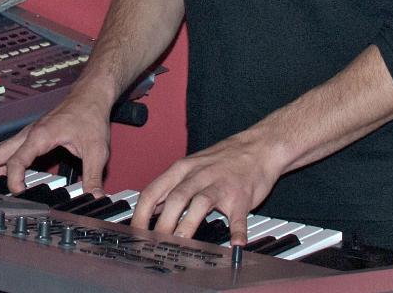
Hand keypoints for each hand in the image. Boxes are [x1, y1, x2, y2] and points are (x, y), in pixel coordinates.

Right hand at [0, 96, 111, 194]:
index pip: (19, 159)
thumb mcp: (97, 149)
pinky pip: (10, 149)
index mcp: (41, 135)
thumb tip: (93, 198)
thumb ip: (93, 175)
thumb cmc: (90, 116)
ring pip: (1, 150)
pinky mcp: (33, 136)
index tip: (18, 192)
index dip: (15, 178)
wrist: (90, 95)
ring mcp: (29, 134)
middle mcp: (30, 133)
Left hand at [131, 130, 284, 244]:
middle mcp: (198, 176)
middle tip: (154, 243)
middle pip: (175, 199)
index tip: (134, 231)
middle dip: (162, 223)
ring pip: (200, 204)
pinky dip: (237, 231)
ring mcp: (220, 186)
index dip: (140, 213)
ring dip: (188, 225)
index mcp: (181, 170)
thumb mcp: (190, 167)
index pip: (153, 191)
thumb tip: (149, 209)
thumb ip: (170, 187)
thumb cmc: (222, 160)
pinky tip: (236, 244)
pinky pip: (238, 216)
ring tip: (180, 244)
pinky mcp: (241, 197)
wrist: (258, 147)